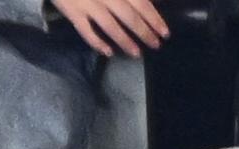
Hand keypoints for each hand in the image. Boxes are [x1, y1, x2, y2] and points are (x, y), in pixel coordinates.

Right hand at [51, 0, 168, 57]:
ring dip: (125, 41)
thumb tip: (149, 3)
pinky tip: (108, 52)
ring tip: (136, 53)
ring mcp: (89, 5)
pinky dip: (97, 43)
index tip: (165, 33)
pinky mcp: (73, 13)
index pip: (142, 3)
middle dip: (145, 33)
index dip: (155, 19)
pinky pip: (86, 31)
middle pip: (130, 17)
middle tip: (156, 46)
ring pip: (111, 26)